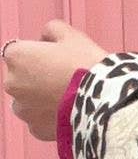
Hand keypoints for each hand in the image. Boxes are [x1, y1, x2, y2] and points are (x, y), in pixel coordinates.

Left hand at [3, 19, 108, 141]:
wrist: (103, 100)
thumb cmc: (86, 64)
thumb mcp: (72, 35)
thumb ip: (52, 29)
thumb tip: (45, 37)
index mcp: (16, 57)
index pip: (18, 50)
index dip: (39, 52)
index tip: (57, 56)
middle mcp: (12, 83)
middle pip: (22, 76)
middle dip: (38, 76)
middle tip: (66, 76)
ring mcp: (22, 109)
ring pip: (29, 100)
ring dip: (42, 97)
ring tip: (68, 95)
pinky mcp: (35, 129)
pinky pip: (40, 119)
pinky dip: (51, 115)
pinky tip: (69, 109)